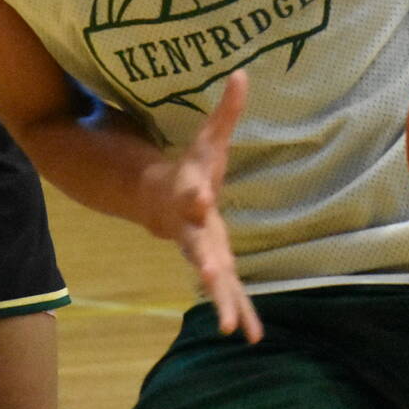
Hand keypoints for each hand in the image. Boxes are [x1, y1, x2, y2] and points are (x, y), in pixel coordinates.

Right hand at [143, 71, 261, 342]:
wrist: (158, 200)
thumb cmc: (191, 167)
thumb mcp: (207, 138)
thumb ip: (225, 111)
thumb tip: (242, 73)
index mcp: (189, 194)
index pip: (192, 193)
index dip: (194, 195)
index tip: (200, 198)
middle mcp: (191, 228)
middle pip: (196, 246)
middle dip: (202, 262)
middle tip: (208, 277)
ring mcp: (200, 250)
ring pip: (211, 279)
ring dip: (222, 301)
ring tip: (230, 328)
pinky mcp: (213, 266)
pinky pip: (227, 292)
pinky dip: (239, 311)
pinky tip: (250, 336)